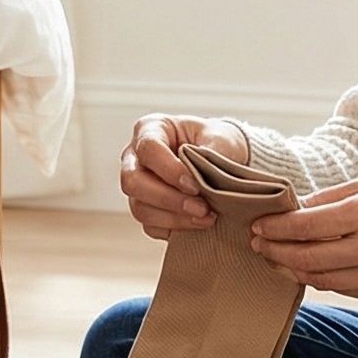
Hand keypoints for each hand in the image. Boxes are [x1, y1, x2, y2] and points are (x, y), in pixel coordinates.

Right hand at [120, 113, 251, 239]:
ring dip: (174, 218)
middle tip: (201, 207)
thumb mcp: (221, 137)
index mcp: (150, 129)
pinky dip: (174, 228)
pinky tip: (197, 224)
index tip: (195, 185)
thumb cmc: (218, 141)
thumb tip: (201, 178)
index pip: (148, 149)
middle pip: (133, 182)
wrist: (225, 158)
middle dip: (168, 199)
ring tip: (205, 217)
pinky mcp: (146, 208)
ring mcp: (138, 185)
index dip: (169, 170)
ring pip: (139, 208)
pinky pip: (150, 225)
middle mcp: (136, 157)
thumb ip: (213, 151)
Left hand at [248, 175, 357, 299]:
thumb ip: (333, 198)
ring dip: (293, 269)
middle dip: (275, 251)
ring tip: (278, 258)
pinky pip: (343, 289)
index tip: (258, 225)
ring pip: (320, 279)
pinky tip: (309, 267)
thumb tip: (295, 209)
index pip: (305, 226)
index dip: (275, 227)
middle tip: (258, 244)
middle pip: (306, 257)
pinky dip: (321, 278)